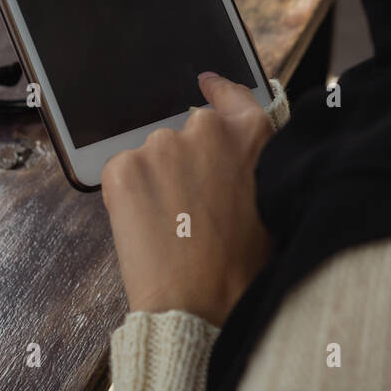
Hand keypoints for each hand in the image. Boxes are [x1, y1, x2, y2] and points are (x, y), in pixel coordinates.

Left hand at [101, 72, 274, 326]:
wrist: (196, 306)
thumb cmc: (239, 269)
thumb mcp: (268, 206)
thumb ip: (253, 165)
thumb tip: (235, 156)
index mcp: (249, 136)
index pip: (232, 95)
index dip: (218, 90)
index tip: (206, 84)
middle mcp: (204, 129)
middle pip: (187, 133)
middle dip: (185, 161)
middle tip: (190, 207)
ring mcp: (160, 145)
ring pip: (154, 155)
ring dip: (157, 180)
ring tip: (170, 226)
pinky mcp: (123, 166)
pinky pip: (124, 172)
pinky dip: (130, 195)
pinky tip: (148, 227)